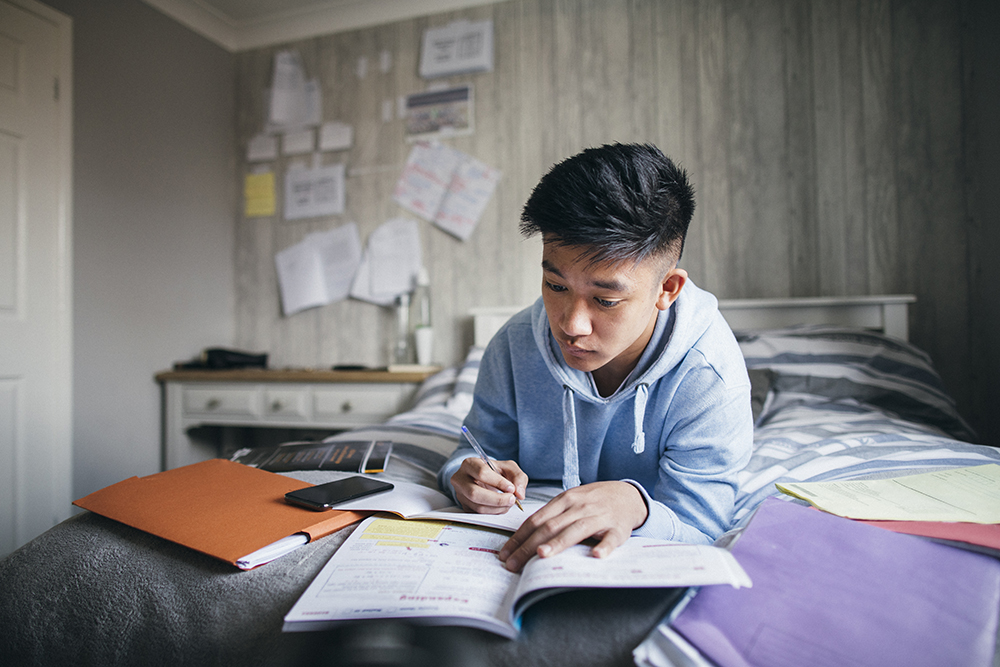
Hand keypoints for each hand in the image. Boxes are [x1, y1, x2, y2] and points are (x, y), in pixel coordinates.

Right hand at [450, 457, 527, 514]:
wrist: (485, 479)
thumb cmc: (495, 471)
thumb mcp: (508, 467)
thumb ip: (518, 476)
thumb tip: (519, 494)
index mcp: (469, 464)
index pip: (481, 473)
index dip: (498, 482)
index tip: (511, 488)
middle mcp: (460, 479)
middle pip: (474, 493)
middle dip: (497, 499)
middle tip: (512, 499)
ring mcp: (461, 494)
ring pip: (477, 506)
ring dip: (497, 508)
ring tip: (509, 503)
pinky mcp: (465, 506)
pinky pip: (479, 514)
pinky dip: (494, 512)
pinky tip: (502, 507)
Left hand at [497, 481, 647, 571]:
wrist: (626, 495)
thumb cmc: (592, 501)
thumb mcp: (570, 502)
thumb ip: (551, 517)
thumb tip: (524, 539)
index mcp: (564, 501)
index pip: (536, 520)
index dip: (519, 537)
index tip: (505, 553)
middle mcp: (579, 507)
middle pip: (550, 527)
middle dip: (528, 546)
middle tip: (513, 564)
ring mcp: (599, 517)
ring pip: (575, 530)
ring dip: (558, 543)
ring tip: (542, 555)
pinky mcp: (617, 529)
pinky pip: (610, 539)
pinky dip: (604, 546)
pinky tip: (596, 556)